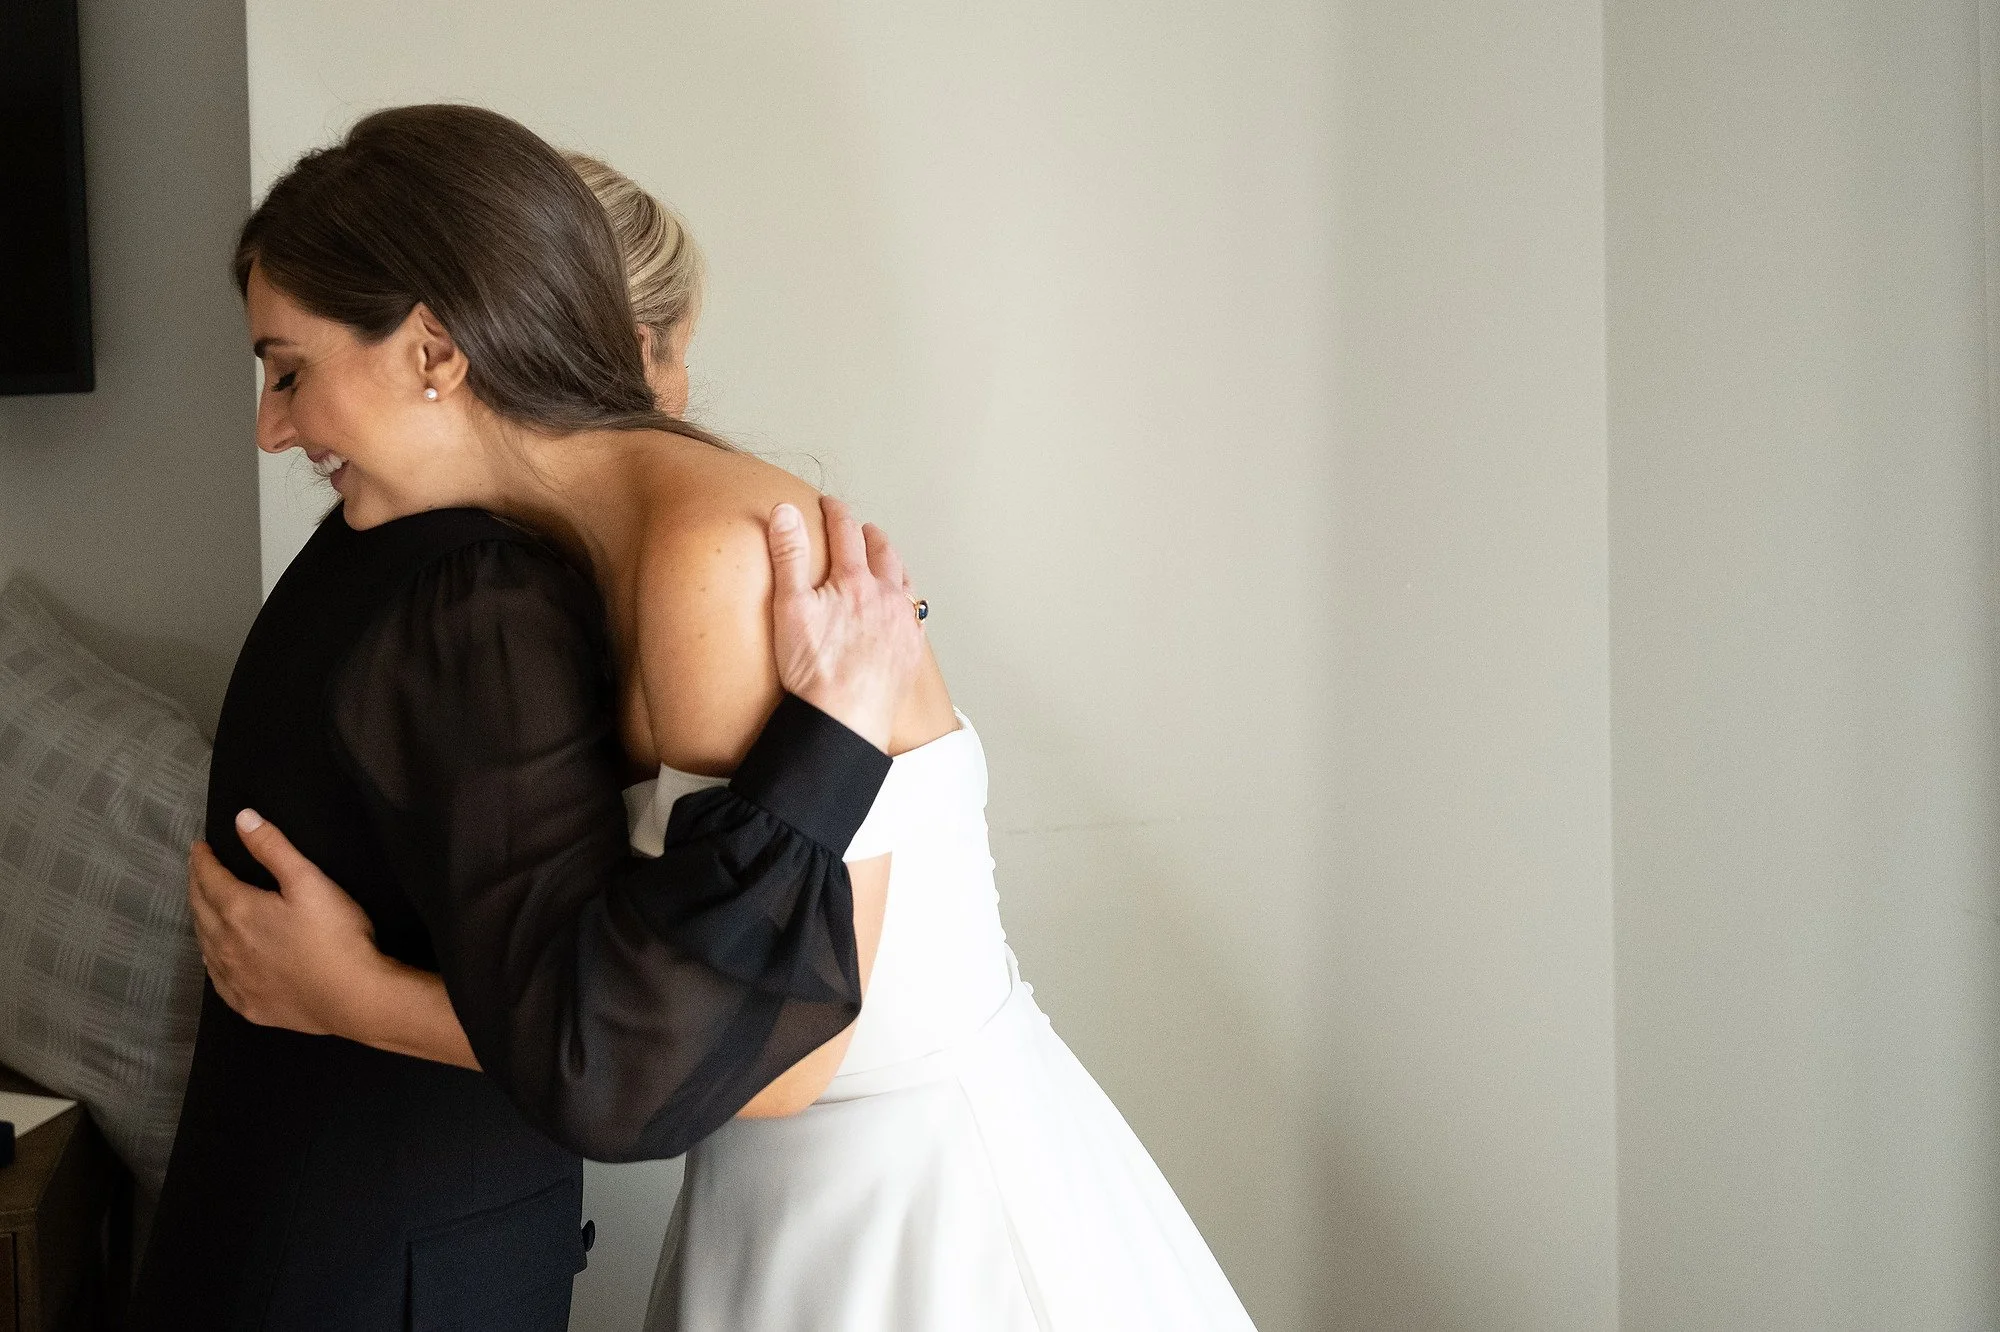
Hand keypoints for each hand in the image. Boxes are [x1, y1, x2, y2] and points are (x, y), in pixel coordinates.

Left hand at [186, 809, 388, 1036]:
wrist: (353, 998)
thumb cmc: (335, 935)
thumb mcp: (309, 881)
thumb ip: (273, 848)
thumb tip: (242, 818)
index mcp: (238, 910)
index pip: (210, 878)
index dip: (203, 859)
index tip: (200, 847)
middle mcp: (225, 945)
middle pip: (200, 909)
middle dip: (197, 885)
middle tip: (198, 871)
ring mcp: (234, 978)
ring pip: (204, 943)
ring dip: (201, 921)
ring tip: (204, 907)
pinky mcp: (247, 1003)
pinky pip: (217, 978)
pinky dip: (211, 959)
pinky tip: (216, 957)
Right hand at [766, 497, 925, 751]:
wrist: (845, 719)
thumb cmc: (813, 669)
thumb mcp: (789, 607)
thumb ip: (788, 555)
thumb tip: (785, 511)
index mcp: (855, 581)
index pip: (846, 533)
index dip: (835, 513)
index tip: (829, 504)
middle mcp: (886, 597)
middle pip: (884, 554)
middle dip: (871, 536)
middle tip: (862, 529)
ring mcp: (903, 624)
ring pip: (904, 582)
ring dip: (893, 566)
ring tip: (886, 562)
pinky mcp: (911, 651)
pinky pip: (915, 616)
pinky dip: (907, 601)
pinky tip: (903, 608)